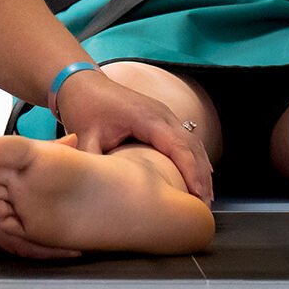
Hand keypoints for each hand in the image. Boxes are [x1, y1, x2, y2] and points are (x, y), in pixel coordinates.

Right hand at [0, 132, 80, 258]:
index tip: (73, 249)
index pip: (29, 237)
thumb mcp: (11, 150)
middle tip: (69, 251)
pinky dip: (12, 241)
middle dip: (45, 250)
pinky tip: (28, 236)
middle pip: (20, 248)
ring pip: (9, 248)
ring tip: (55, 245)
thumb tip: (73, 140)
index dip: (52, 246)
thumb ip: (44, 148)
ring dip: (29, 246)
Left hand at [53, 70, 213, 200]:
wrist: (83, 83)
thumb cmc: (86, 107)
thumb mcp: (85, 136)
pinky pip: (185, 140)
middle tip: (204, 205)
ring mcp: (165, 115)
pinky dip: (194, 160)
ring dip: (201, 168)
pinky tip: (197, 179)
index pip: (178, 145)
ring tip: (204, 198)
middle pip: (192, 145)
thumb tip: (97, 189)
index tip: (197, 195)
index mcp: (146, 117)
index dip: (191, 171)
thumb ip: (92, 161)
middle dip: (201, 175)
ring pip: (193, 143)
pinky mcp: (163, 120)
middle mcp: (162, 114)